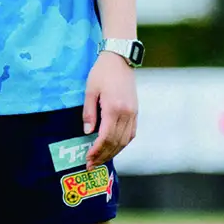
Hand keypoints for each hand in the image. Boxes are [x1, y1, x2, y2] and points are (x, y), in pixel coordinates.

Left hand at [83, 52, 138, 166]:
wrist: (120, 59)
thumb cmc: (101, 73)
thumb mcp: (90, 91)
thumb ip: (88, 113)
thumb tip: (87, 132)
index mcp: (114, 108)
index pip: (105, 137)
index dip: (97, 150)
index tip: (88, 159)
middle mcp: (127, 113)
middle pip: (116, 142)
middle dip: (103, 155)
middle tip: (92, 165)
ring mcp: (133, 113)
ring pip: (126, 140)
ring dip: (114, 152)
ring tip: (101, 159)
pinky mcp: (136, 111)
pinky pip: (131, 133)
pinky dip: (123, 144)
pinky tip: (114, 148)